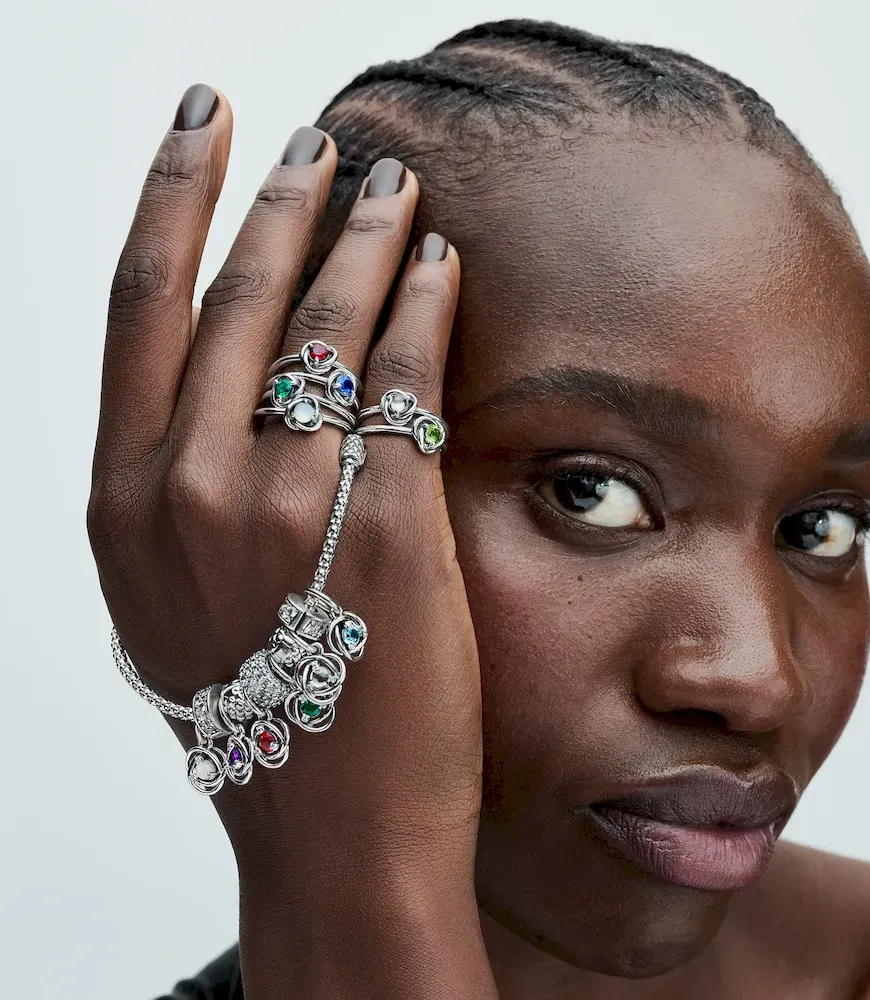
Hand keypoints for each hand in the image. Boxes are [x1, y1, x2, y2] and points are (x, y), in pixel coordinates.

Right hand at [87, 85, 493, 997]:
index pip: (141, 304)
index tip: (204, 130)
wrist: (329, 835)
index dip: (173, 199)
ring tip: (390, 186)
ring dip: (360, 239)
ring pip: (323, 326)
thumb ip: (182, 495)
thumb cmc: (256, 722)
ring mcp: (286, 510)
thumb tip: (219, 395)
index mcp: (124, 501)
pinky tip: (440, 266)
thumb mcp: (174, 602)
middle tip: (317, 143)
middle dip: (280, 201)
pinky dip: (422, 312)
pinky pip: (403, 387)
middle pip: (237, 297)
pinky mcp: (385, 532)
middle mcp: (189, 490)